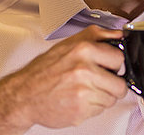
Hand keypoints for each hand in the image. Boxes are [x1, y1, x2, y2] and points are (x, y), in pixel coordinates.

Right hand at [0, 25, 127, 133]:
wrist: (24, 94)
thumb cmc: (44, 69)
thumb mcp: (69, 43)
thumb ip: (97, 36)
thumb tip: (119, 34)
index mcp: (83, 50)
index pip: (120, 58)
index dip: (116, 64)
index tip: (110, 66)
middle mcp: (84, 70)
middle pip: (120, 84)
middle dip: (112, 84)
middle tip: (99, 81)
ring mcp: (83, 92)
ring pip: (111, 99)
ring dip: (102, 96)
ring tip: (84, 89)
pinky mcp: (80, 111)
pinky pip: (100, 110)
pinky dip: (92, 106)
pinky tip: (78, 98)